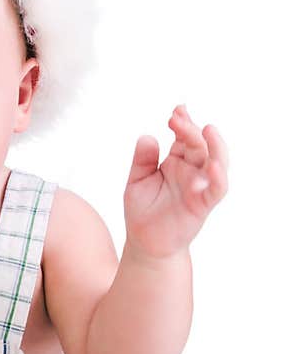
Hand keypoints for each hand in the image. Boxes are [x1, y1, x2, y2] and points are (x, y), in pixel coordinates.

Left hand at [124, 104, 227, 259]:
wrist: (145, 242)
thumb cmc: (142, 211)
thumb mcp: (136, 182)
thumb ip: (142, 161)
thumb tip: (147, 136)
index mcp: (175, 162)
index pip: (184, 137)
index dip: (182, 122)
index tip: (176, 111)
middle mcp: (191, 171)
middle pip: (199, 144)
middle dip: (190, 129)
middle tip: (176, 119)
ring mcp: (200, 186)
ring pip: (216, 161)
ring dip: (215, 145)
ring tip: (207, 129)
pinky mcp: (204, 203)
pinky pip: (217, 188)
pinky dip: (217, 177)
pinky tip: (211, 166)